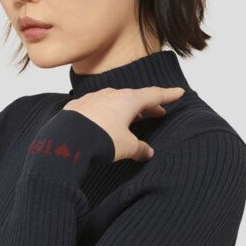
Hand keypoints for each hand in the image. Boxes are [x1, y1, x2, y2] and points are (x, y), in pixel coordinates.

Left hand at [62, 86, 185, 162]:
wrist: (66, 141)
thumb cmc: (100, 140)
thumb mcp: (126, 147)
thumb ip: (140, 149)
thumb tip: (148, 152)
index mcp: (128, 100)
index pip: (154, 95)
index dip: (168, 95)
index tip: (179, 92)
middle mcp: (110, 95)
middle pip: (134, 97)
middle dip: (147, 105)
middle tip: (157, 111)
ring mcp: (92, 99)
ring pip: (113, 101)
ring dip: (124, 109)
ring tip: (131, 119)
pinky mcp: (77, 107)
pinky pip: (95, 107)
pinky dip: (104, 114)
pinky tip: (102, 123)